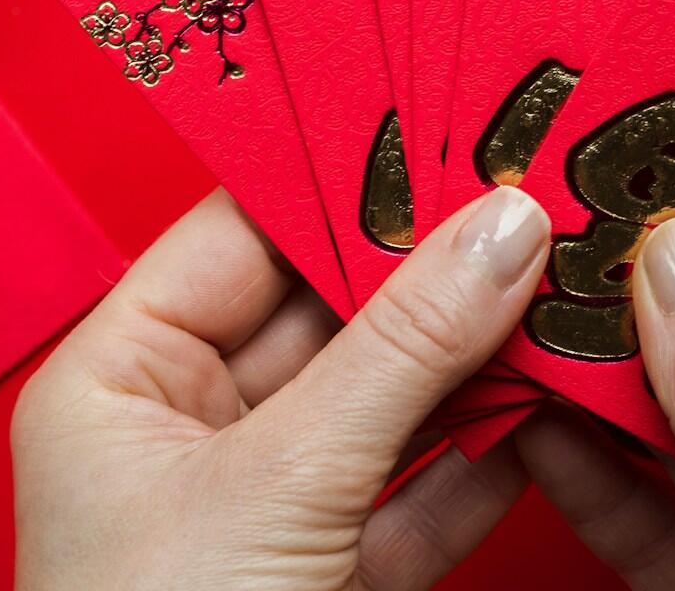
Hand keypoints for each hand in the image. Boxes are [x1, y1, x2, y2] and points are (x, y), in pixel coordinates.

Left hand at [11, 185, 550, 589]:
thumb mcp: (281, 484)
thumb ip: (404, 351)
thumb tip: (500, 228)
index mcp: (118, 380)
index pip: (241, 233)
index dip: (344, 178)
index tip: (447, 129)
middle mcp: (183, 433)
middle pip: (326, 312)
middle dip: (431, 269)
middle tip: (526, 201)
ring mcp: (261, 508)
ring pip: (385, 401)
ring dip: (472, 359)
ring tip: (556, 288)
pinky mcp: (329, 578)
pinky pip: (417, 494)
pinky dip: (481, 461)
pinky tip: (541, 410)